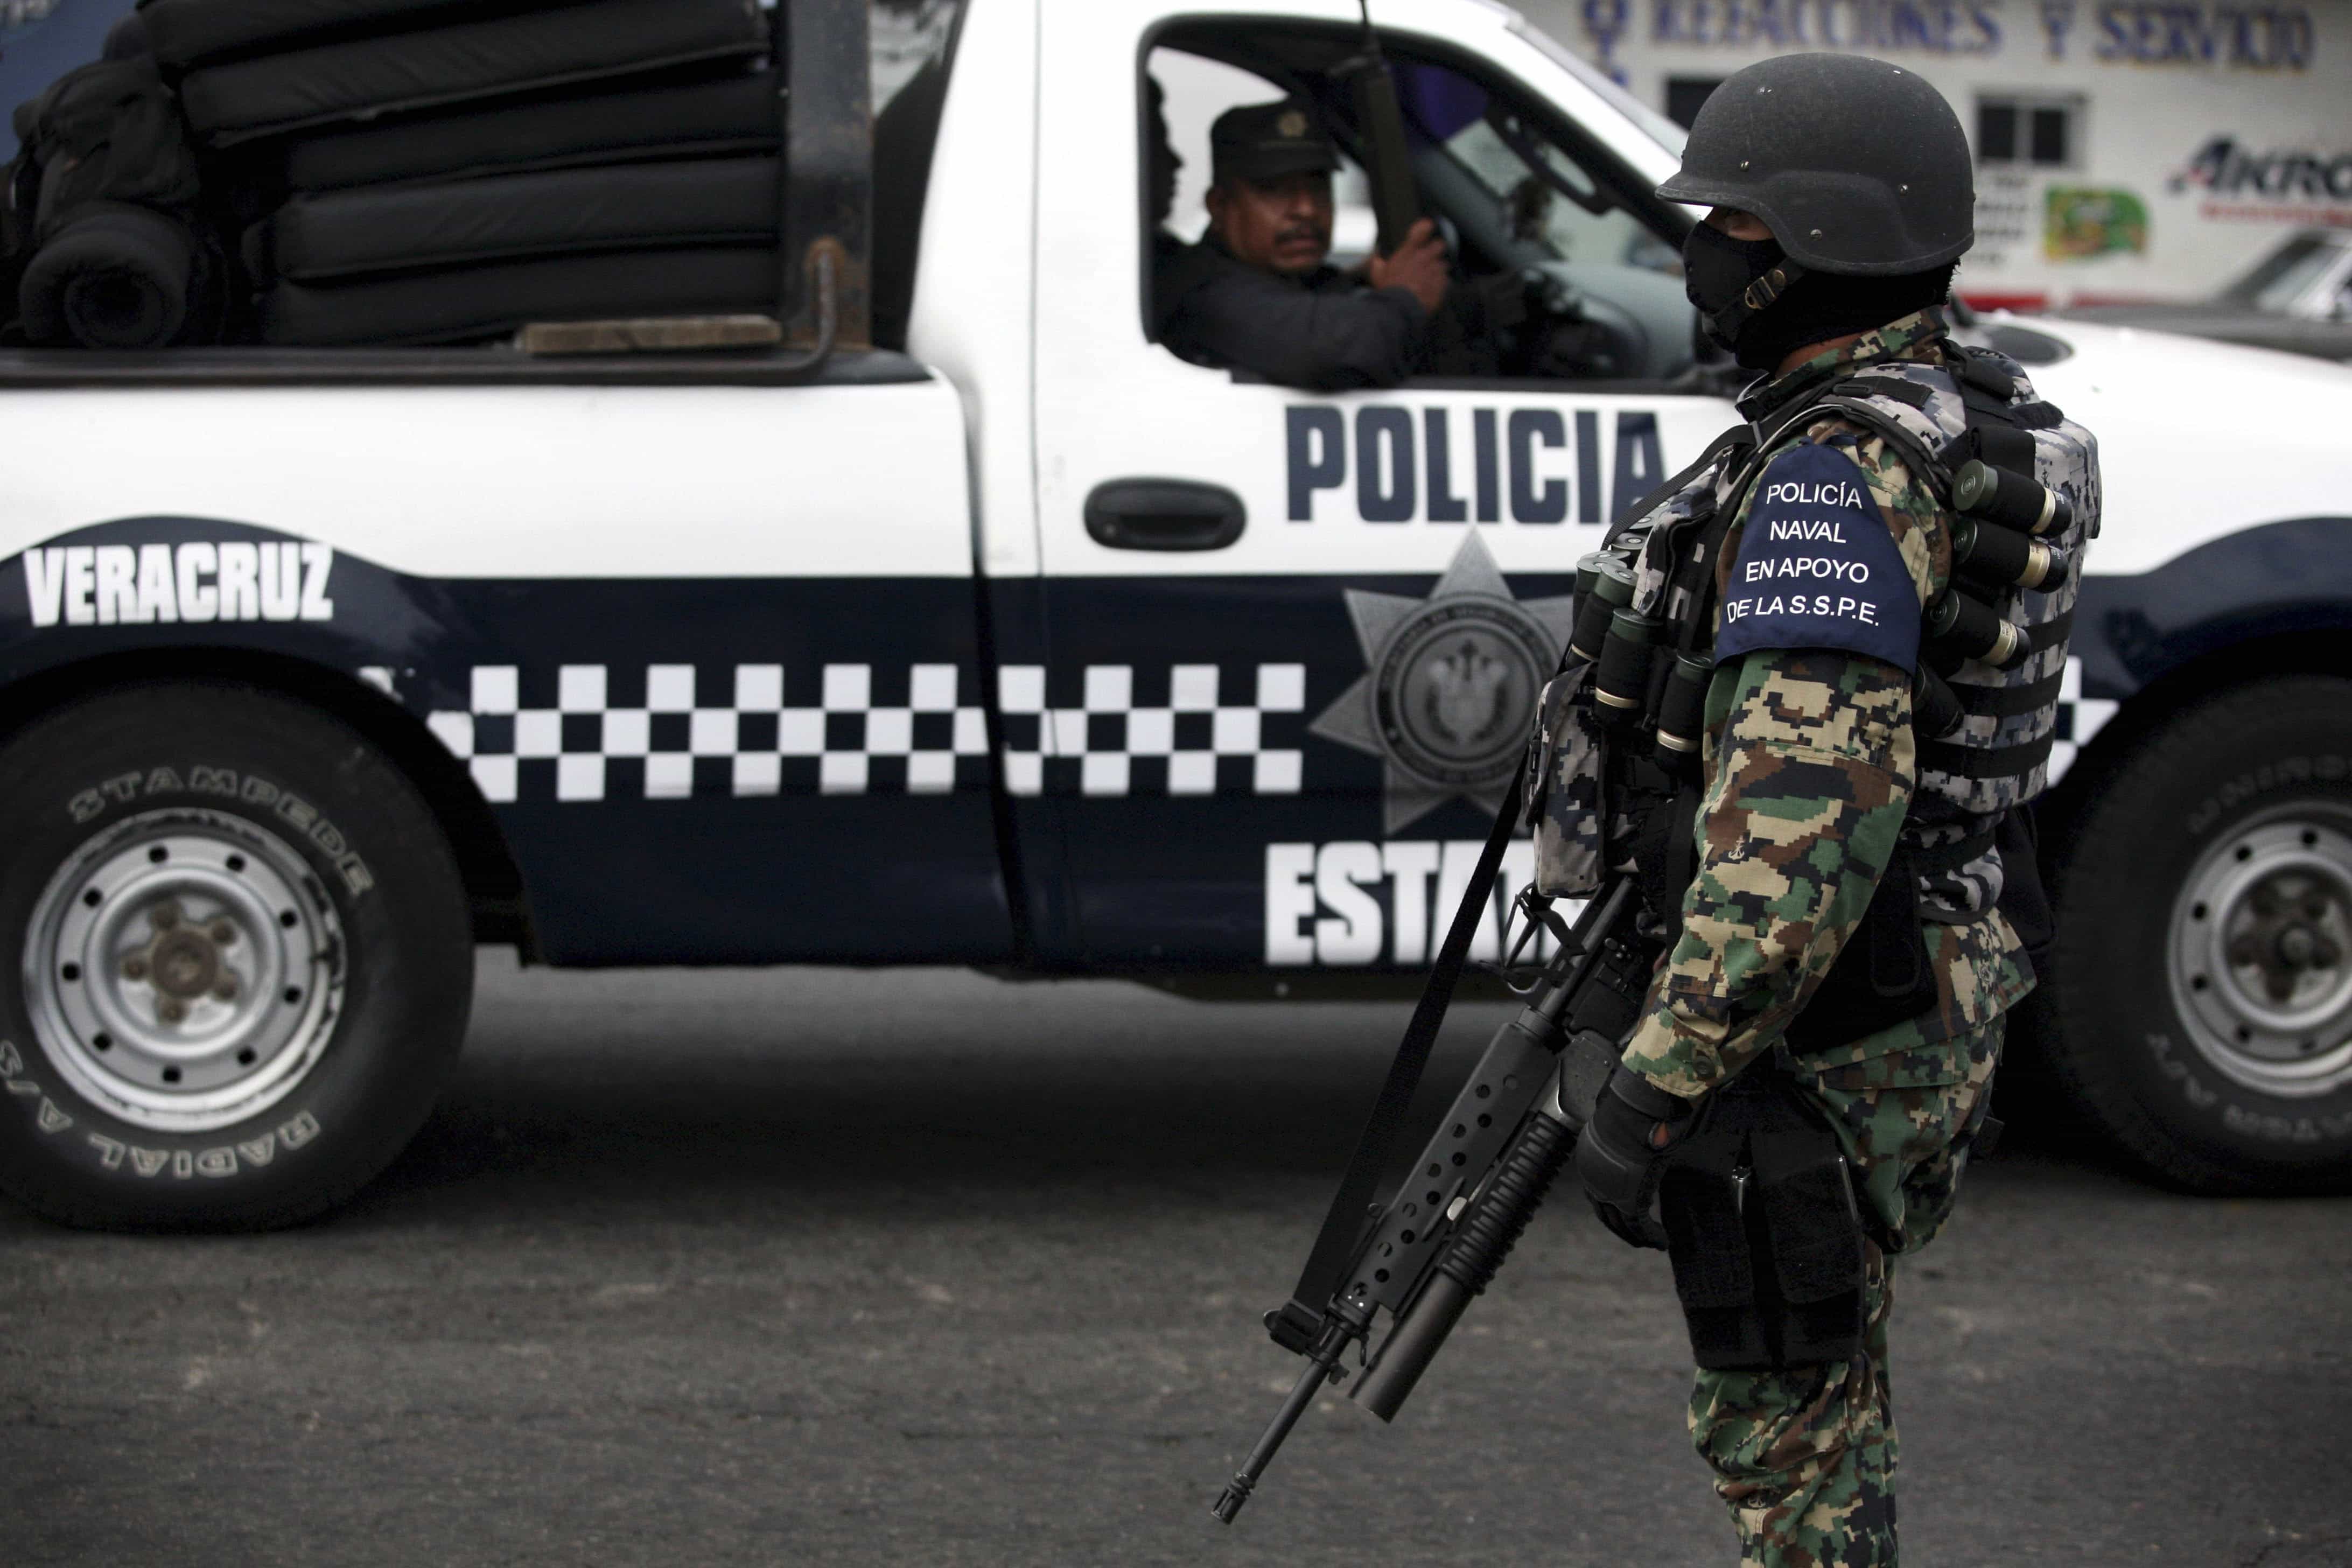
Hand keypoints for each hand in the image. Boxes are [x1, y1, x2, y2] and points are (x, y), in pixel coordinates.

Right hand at [1367, 218, 1448, 314]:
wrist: (1400, 307)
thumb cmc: (1389, 291)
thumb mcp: (1378, 276)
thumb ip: (1378, 265)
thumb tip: (1376, 261)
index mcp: (1408, 253)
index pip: (1420, 232)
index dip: (1426, 227)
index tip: (1429, 225)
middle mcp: (1423, 258)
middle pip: (1439, 245)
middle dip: (1437, 249)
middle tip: (1433, 257)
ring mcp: (1434, 270)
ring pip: (1443, 264)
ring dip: (1439, 269)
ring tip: (1431, 278)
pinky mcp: (1441, 284)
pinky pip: (1445, 280)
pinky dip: (1441, 283)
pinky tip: (1433, 289)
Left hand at [1575, 1067, 1696, 1249]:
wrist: (1635, 1108)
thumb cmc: (1635, 1109)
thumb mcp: (1625, 1128)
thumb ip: (1630, 1141)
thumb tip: (1645, 1138)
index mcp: (1588, 1159)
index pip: (1596, 1191)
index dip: (1610, 1206)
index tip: (1622, 1214)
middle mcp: (1592, 1177)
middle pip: (1605, 1212)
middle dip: (1620, 1227)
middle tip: (1636, 1237)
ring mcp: (1607, 1190)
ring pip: (1621, 1223)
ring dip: (1637, 1236)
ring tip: (1651, 1242)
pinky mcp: (1628, 1199)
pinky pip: (1639, 1225)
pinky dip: (1651, 1236)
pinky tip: (1661, 1242)